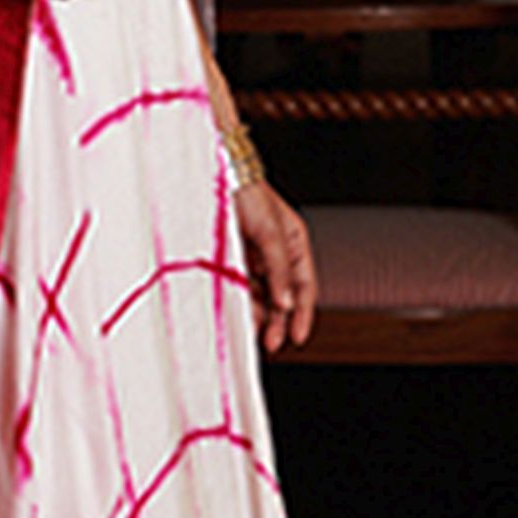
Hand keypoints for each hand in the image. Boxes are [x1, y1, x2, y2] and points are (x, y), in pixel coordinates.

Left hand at [235, 175, 316, 353]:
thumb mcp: (269, 232)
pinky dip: (240, 301)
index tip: (298, 337)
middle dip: (278, 321)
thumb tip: (286, 304)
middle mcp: (274, 252)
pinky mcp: (230, 258)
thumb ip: (279, 270)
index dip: (303, 313)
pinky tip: (238, 314)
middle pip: (282, 295)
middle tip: (271, 342)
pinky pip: (239, 286)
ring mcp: (252, 256)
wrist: (212, 175)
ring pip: (259, 294)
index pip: (304, 286)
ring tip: (251, 331)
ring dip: (258, 314)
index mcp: (293, 243)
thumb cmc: (246, 193)